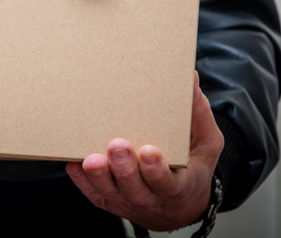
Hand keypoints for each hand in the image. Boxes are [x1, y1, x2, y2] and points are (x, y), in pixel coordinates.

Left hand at [66, 71, 223, 231]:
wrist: (179, 205)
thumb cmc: (191, 166)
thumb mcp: (205, 142)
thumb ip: (197, 112)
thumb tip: (189, 76)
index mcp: (178, 187)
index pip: (167, 183)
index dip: (156, 170)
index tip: (148, 151)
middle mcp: (152, 199)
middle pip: (135, 190)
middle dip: (124, 169)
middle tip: (116, 145)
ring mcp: (127, 201)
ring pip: (110, 192)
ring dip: (99, 176)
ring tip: (91, 159)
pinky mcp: (108, 200)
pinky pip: (93, 193)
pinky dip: (82, 181)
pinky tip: (74, 165)